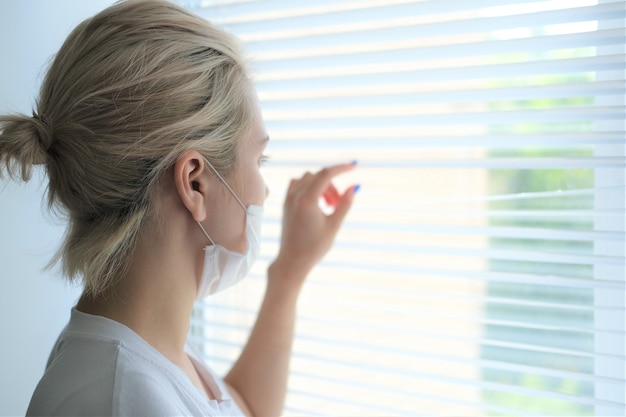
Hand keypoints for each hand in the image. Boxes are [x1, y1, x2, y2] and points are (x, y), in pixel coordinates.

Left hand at [270, 163, 357, 289]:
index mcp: (307, 200)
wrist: (292, 261)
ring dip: (321, 185)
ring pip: (308, 178)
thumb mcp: (334, 225)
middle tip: (338, 203)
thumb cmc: (314, 247)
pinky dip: (309, 187)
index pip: (326, 174)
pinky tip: (316, 201)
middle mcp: (295, 196)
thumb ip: (344, 204)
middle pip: (318, 176)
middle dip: (333, 184)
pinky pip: (297, 184)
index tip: (354, 166)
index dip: (341, 168)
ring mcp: (288, 199)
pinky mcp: (285, 204)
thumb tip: (355, 186)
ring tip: (329, 204)